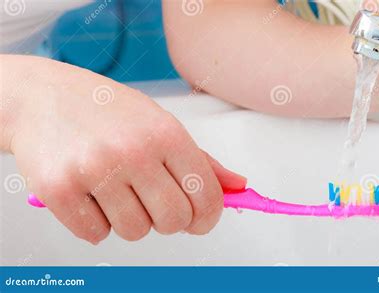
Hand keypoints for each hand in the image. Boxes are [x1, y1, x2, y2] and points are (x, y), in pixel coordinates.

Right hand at [1, 55, 245, 243]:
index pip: (206, 195)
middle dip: (169, 220)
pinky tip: (90, 195)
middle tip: (152, 202)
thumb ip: (201, 160)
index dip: (207, 216)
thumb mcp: (160, 123)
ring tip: (116, 191)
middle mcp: (133, 150)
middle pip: (174, 220)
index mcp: (166, 133)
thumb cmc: (107, 111)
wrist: (43, 97)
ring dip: (130, 220)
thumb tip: (238, 186)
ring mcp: (94, 170)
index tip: (199, 219)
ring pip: (135, 232)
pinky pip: (95, 235)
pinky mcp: (59, 189)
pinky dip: (96, 224)